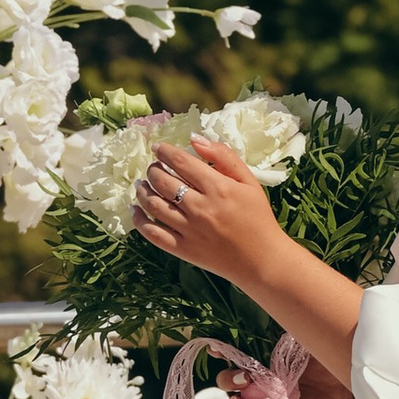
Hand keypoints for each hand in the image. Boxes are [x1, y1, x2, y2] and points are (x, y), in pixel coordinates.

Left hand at [131, 135, 285, 287]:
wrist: (262, 259)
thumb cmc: (257, 217)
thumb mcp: (249, 181)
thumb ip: (224, 157)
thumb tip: (195, 139)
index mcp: (217, 188)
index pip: (181, 162)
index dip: (165, 152)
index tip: (158, 148)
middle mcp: (200, 207)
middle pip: (162, 181)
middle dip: (152, 170)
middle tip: (153, 168)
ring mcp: (189, 230)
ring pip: (153, 205)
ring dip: (143, 191)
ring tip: (142, 185)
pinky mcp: (183, 249)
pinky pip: (153, 234)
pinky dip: (140, 221)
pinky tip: (136, 211)